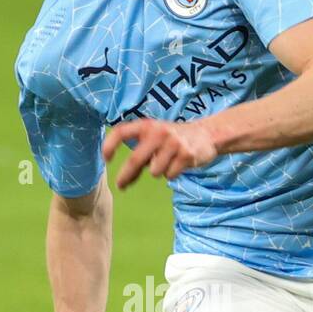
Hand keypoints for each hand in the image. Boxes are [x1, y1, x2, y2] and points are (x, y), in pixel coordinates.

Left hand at [102, 117, 217, 189]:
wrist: (206, 135)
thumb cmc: (172, 140)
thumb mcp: (154, 141)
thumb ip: (139, 158)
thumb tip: (122, 183)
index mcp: (147, 126)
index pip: (122, 132)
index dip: (110, 144)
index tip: (106, 159)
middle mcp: (158, 132)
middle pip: (135, 159)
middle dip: (125, 175)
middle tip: (120, 186)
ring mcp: (173, 143)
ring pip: (155, 171)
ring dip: (158, 171)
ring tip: (168, 162)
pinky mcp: (186, 155)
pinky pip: (170, 175)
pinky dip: (172, 174)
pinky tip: (179, 164)